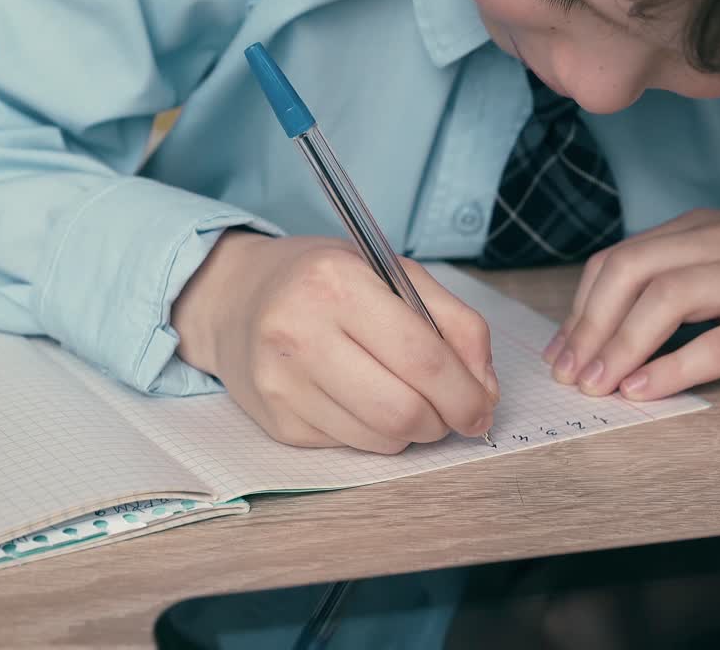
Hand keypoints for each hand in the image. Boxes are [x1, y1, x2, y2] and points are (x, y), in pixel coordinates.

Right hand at [173, 231, 499, 452]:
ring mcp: (282, 382)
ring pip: (379, 439)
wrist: (235, 299)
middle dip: (443, 421)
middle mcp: (300, 332)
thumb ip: (454, 322)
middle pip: (401, 410)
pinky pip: (351, 446)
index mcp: (336, 283)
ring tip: (405, 400)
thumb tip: (485, 389)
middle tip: (450, 412)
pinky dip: (374, 433)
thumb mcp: (392, 273)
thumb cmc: (323, 282)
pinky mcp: (277, 421)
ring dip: (411, 430)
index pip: (421, 356)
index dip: (465, 393)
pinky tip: (361, 401)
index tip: (482, 407)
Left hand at [543, 209, 719, 399]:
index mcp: (702, 228)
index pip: (618, 260)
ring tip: (596, 385)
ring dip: (619, 346)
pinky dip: (672, 369)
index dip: (580, 309)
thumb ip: (679, 277)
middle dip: (587, 326)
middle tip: (569, 374)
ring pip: (667, 300)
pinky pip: (719, 344)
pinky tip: (643, 391)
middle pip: (630, 272)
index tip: (560, 354)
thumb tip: (608, 329)